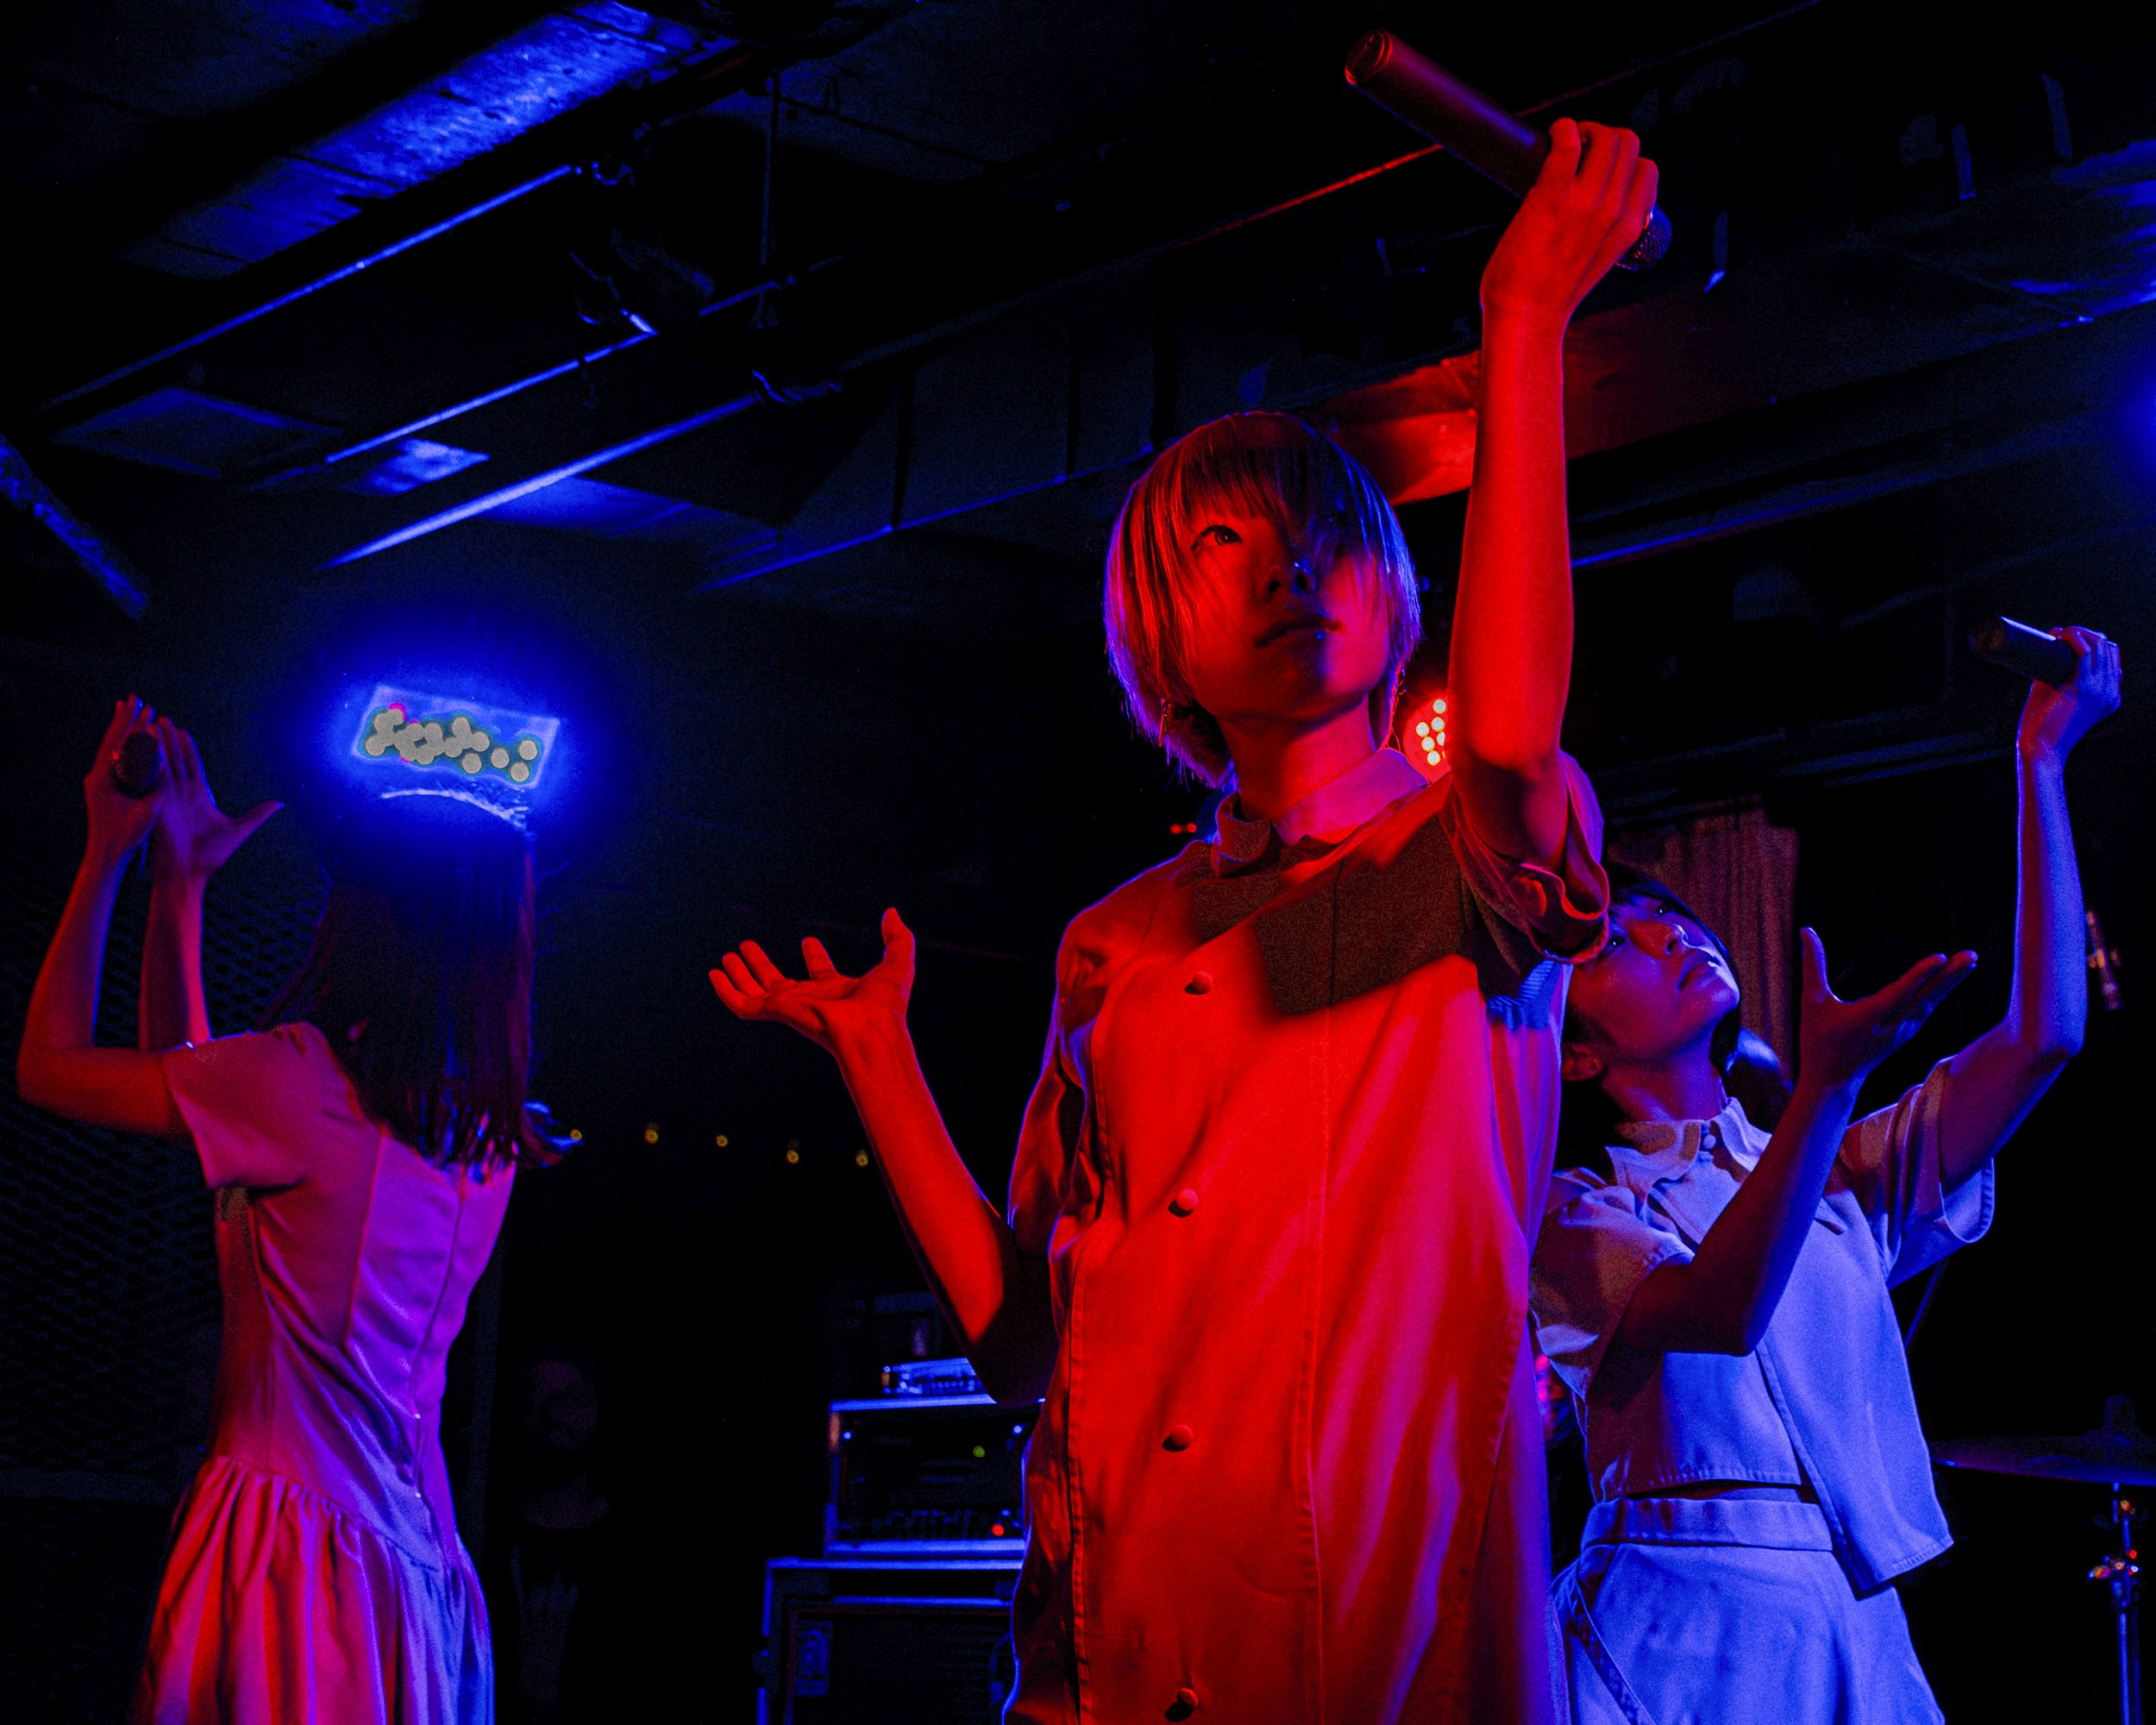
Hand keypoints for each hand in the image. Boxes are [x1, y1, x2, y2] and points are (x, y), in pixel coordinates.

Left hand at [83, 698, 162, 866]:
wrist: (106, 855)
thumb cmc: (124, 837)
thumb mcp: (146, 814)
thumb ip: (157, 792)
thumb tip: (167, 772)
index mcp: (103, 779)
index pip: (116, 743)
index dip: (129, 723)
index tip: (140, 706)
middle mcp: (97, 776)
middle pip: (112, 740)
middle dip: (126, 719)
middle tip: (135, 699)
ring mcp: (100, 781)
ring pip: (113, 748)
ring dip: (126, 730)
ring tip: (136, 712)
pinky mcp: (105, 788)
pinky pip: (116, 760)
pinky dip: (126, 745)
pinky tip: (135, 739)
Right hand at [147, 718, 280, 886]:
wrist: (189, 872)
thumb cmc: (212, 856)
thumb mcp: (240, 830)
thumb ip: (258, 814)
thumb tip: (280, 804)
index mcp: (200, 796)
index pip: (193, 765)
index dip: (188, 748)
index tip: (183, 730)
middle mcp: (182, 793)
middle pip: (175, 759)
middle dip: (169, 739)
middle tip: (162, 718)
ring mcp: (168, 797)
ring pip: (163, 763)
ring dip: (157, 743)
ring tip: (152, 723)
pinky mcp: (158, 802)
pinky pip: (155, 776)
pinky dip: (151, 759)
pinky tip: (146, 743)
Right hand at [709, 907, 915, 1055]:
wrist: (869, 1029)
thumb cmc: (886, 1004)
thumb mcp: (898, 962)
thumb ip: (898, 937)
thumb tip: (892, 912)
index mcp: (838, 992)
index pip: (821, 974)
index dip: (816, 957)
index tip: (809, 941)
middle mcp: (811, 1001)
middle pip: (781, 982)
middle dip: (763, 965)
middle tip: (748, 947)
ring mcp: (792, 1008)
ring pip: (757, 991)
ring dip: (741, 974)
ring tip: (727, 956)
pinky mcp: (776, 1012)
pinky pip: (743, 1004)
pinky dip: (726, 991)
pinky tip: (715, 975)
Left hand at [1480, 118, 1658, 334]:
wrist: (1526, 318)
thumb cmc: (1550, 294)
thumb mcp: (1597, 261)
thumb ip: (1604, 232)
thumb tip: (1592, 208)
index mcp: (1631, 228)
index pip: (1647, 170)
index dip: (1624, 159)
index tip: (1598, 165)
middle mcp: (1615, 211)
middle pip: (1629, 144)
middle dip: (1604, 135)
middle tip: (1579, 147)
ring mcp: (1586, 203)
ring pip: (1607, 136)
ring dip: (1585, 129)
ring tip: (1565, 141)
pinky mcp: (1551, 197)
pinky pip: (1568, 143)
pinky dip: (1562, 130)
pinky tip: (1553, 136)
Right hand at [1795, 927, 1975, 1095]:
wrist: (1833, 1080)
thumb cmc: (1818, 1040)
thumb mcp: (1811, 1002)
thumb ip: (1812, 965)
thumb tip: (1806, 930)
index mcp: (1869, 1018)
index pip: (1899, 993)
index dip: (1919, 975)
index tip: (1940, 958)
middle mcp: (1892, 1026)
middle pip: (1926, 996)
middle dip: (1950, 975)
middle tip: (1972, 956)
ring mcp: (1903, 1030)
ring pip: (1931, 1001)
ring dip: (1952, 980)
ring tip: (1971, 959)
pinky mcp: (1907, 1032)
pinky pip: (1928, 1007)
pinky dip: (1941, 990)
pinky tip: (1953, 977)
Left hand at [2018, 626, 2120, 764]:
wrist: (2041, 750)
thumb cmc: (2043, 726)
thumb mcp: (2056, 696)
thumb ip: (2056, 674)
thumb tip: (2047, 647)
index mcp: (2110, 696)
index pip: (2112, 658)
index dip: (2093, 642)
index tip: (2068, 638)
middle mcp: (2111, 692)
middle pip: (2108, 648)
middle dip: (2087, 634)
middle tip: (2061, 634)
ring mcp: (2099, 690)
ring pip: (2100, 646)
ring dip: (2081, 633)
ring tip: (2060, 633)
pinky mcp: (2082, 688)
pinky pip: (2085, 653)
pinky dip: (2076, 638)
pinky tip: (2065, 634)